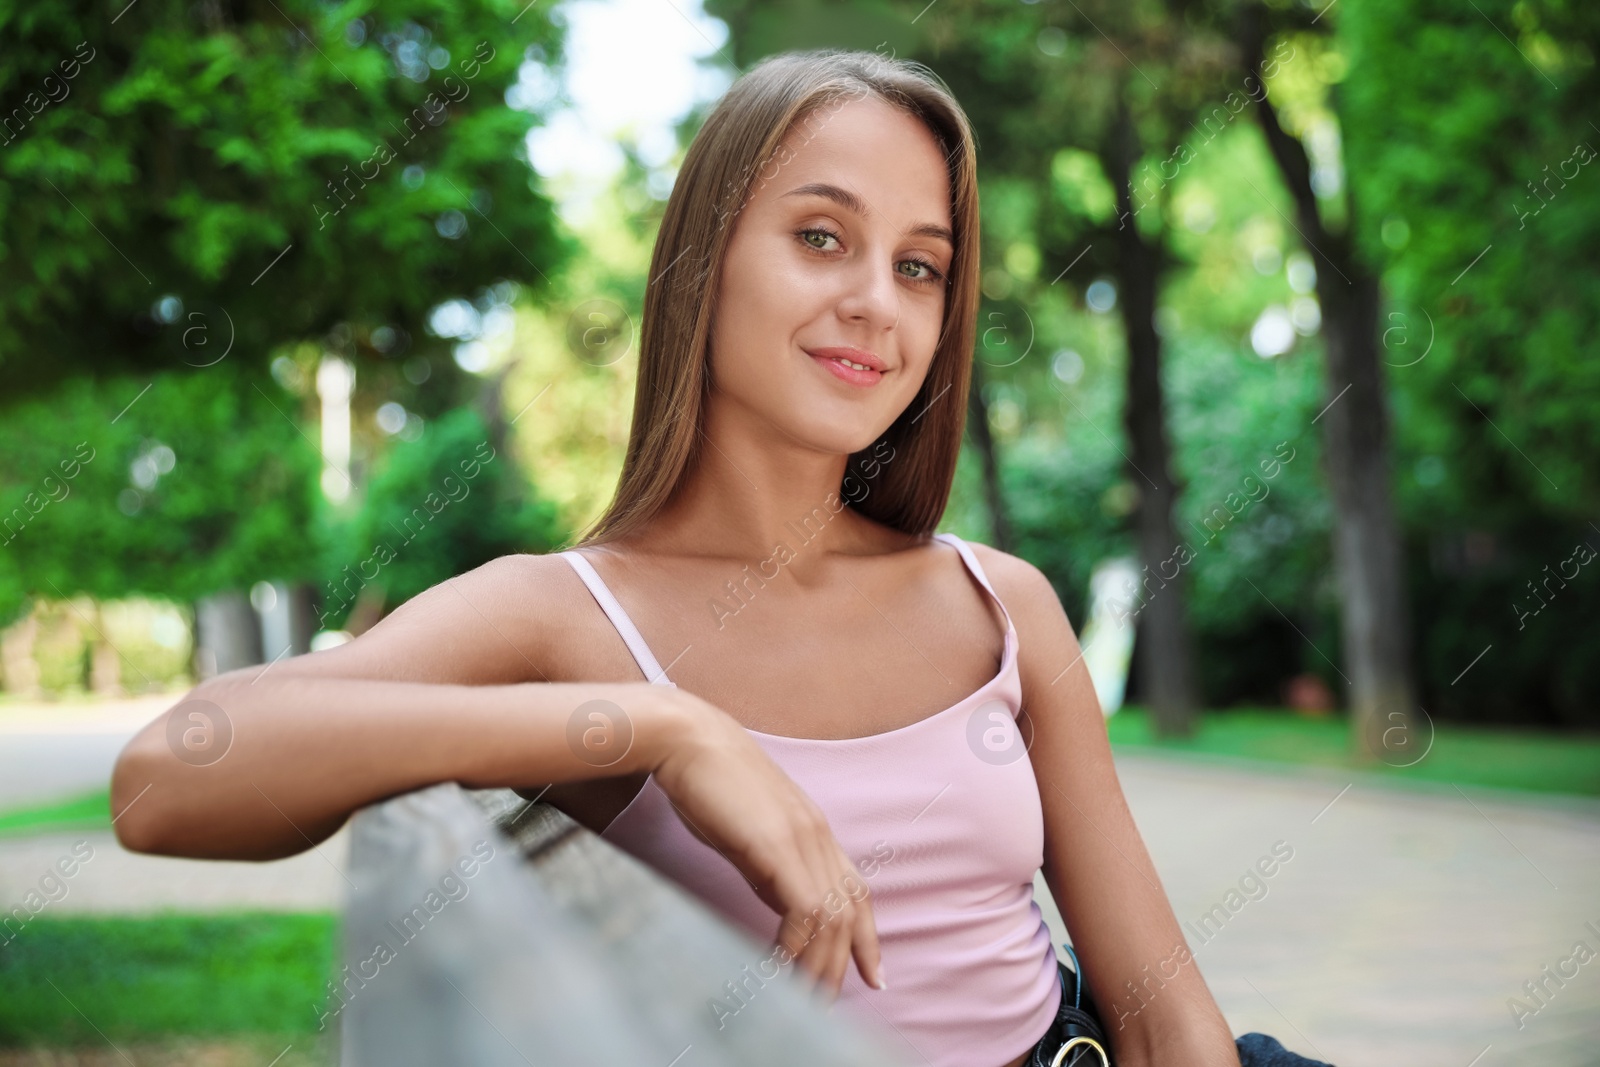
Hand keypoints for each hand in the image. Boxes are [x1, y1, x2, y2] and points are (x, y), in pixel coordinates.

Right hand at [650, 690, 885, 999]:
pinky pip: (803, 911)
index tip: (875, 977)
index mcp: (814, 830)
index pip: (857, 891)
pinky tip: (776, 970)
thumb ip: (769, 864)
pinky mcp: (778, 845)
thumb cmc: (706, 782)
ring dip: (818, 966)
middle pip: (848, 913)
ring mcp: (802, 838)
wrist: (687, 739)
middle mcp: (818, 835)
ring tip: (804, 1002)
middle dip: (841, 966)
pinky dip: (794, 947)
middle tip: (827, 1006)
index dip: (869, 938)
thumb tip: (780, 902)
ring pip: (831, 918)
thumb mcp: (746, 832)